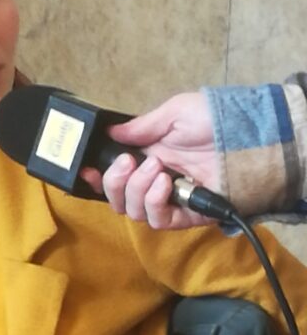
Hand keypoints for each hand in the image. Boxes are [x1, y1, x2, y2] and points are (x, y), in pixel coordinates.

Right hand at [79, 92, 220, 228]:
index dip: (96, 177)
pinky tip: (166, 184)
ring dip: (136, 189)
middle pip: (118, 198)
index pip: (114, 176)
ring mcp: (170, 200)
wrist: (249, 138)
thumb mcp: (174, 114)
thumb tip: (110, 133)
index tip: (86, 169)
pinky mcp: (187, 215)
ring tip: (158, 169)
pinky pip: (158, 220)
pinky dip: (154, 202)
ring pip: (133, 211)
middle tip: (128, 162)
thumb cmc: (215, 120)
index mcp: (148, 156)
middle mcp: (154, 181)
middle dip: (114, 182)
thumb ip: (141, 127)